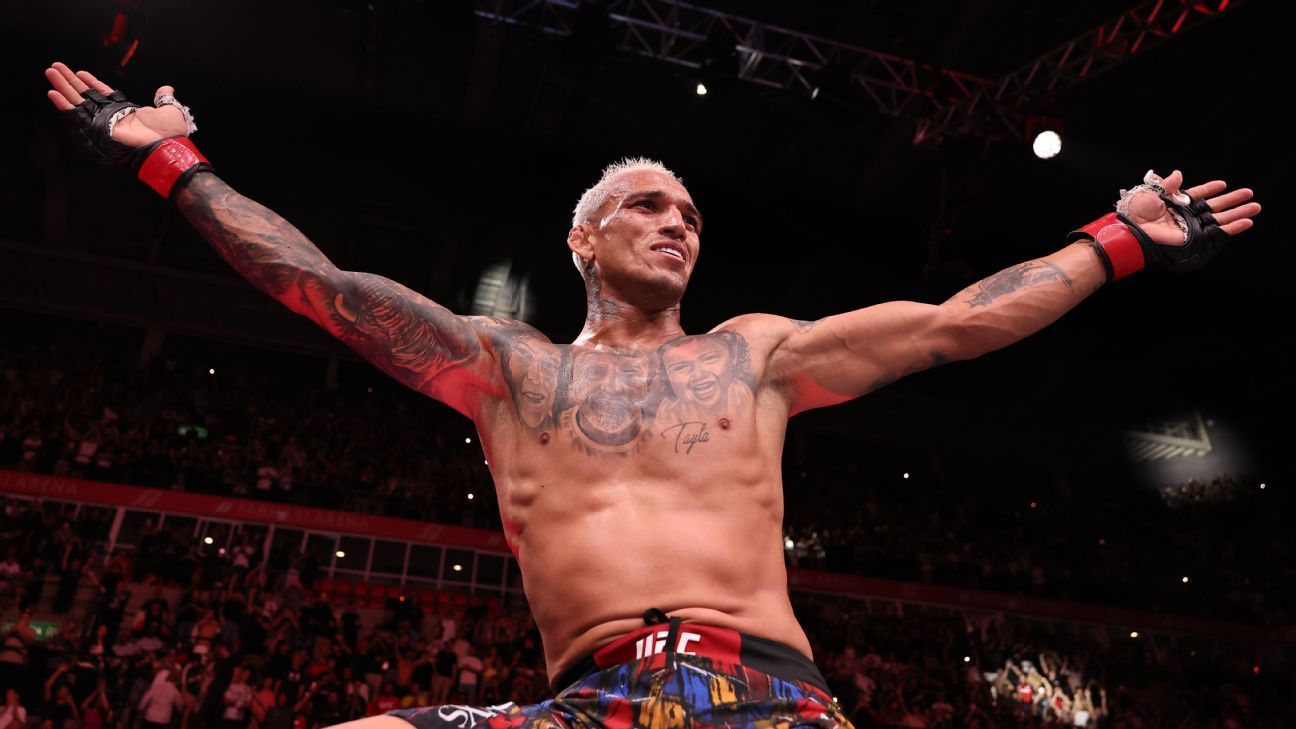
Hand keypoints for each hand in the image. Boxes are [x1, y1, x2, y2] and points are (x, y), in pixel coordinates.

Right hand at [44, 61, 187, 146]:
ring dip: (62, 86)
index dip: (91, 83)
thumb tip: (167, 89)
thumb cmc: (169, 133)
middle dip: (70, 81)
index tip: (81, 72)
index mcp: (125, 111)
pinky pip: (77, 116)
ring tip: (50, 72)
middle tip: (55, 67)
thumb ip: (164, 99)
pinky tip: (53, 94)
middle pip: (85, 95)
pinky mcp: (96, 129)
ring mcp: (102, 122)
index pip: (103, 94)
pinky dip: (64, 105)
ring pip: (77, 101)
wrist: (165, 146)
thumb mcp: (170, 111)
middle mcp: (111, 116)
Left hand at [1122, 170, 1260, 244]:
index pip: (1198, 195)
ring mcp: (1195, 227)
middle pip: (1215, 206)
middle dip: (1233, 200)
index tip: (1223, 184)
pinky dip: (1234, 227)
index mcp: (1177, 203)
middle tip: (1249, 193)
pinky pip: (1220, 233)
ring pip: (1222, 218)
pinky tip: (1247, 222)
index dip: (1210, 189)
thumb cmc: (1138, 213)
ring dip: (1239, 212)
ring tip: (1255, 207)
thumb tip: (1178, 173)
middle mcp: (1188, 215)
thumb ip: (1168, 185)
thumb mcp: (1152, 193)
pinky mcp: (1198, 238)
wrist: (1136, 231)